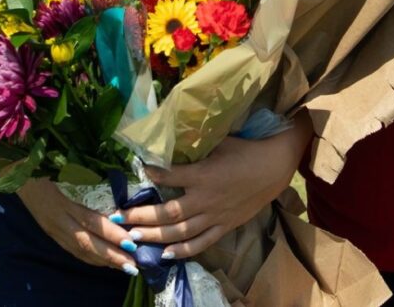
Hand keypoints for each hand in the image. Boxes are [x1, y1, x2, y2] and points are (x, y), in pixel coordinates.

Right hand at [18, 177, 138, 275]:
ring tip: (124, 267)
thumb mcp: (64, 169)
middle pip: (86, 243)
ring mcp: (52, 229)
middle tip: (133, 265)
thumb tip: (113, 187)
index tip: (130, 241)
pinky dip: (90, 258)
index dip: (110, 233)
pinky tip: (104, 262)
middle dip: (111, 255)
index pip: (89, 221)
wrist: (15, 171)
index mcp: (60, 202)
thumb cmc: (42, 164)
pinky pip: (72, 250)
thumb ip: (86, 178)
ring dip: (103, 261)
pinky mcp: (51, 232)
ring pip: (79, 250)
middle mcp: (56, 220)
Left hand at [122, 120, 309, 259]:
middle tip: (119, 218)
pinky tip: (166, 255)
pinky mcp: (225, 226)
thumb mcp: (219, 141)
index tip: (138, 171)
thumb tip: (171, 139)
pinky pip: (202, 243)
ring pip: (181, 232)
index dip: (153, 174)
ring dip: (155, 236)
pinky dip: (184, 251)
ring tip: (134, 238)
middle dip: (142, 216)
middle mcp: (206, 199)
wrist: (274, 167)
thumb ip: (195, 146)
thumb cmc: (245, 150)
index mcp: (204, 174)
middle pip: (169, 213)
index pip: (171, 176)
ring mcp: (215, 216)